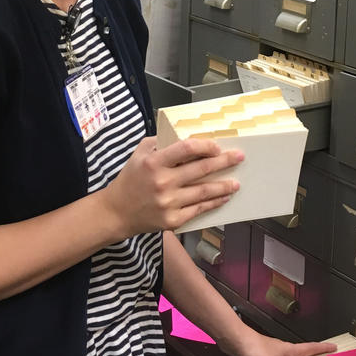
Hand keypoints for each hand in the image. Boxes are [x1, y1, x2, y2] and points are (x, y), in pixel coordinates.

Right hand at [101, 135, 243, 235]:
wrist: (116, 212)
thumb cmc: (129, 180)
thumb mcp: (139, 154)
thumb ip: (159, 142)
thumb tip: (183, 136)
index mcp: (154, 162)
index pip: (186, 149)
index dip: (205, 146)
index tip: (216, 146)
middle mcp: (162, 182)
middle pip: (201, 169)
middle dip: (224, 162)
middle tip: (238, 157)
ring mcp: (169, 202)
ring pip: (204, 191)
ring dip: (224, 186)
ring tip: (236, 182)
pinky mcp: (172, 219)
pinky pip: (199, 209)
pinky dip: (214, 203)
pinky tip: (223, 198)